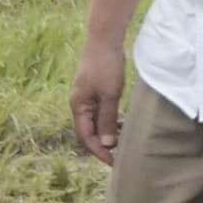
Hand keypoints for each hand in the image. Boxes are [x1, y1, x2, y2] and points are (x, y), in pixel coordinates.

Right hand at [69, 33, 129, 161]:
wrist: (104, 40)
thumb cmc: (106, 66)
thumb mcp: (109, 95)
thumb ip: (107, 119)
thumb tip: (107, 144)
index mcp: (78, 106)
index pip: (86, 137)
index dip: (99, 151)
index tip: (113, 162)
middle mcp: (79, 104)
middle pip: (89, 132)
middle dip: (103, 146)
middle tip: (120, 158)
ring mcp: (87, 98)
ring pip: (95, 123)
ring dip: (107, 135)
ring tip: (124, 144)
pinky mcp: (95, 91)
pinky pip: (100, 113)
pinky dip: (110, 122)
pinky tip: (122, 126)